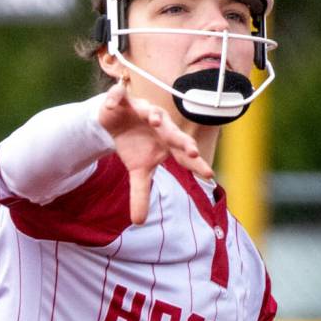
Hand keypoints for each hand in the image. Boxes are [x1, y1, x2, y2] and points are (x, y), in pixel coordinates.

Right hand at [99, 79, 212, 224]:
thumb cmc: (134, 145)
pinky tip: (111, 104)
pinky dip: (115, 98)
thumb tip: (139, 223)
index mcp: (167, 142)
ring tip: (155, 121)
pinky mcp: (123, 101)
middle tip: (192, 151)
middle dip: (182, 140)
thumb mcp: (138, 171)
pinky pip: (119, 97)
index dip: (197, 164)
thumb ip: (141, 193)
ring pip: (151, 111)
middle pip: (173, 132)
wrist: (116, 123)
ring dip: (153, 115)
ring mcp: (142, 110)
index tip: (209, 175)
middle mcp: (160, 124)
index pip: (185, 155)